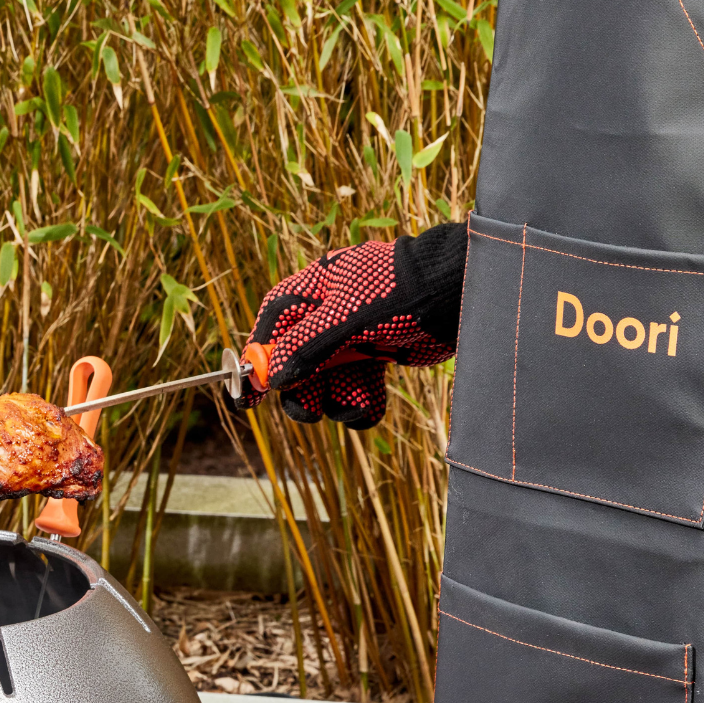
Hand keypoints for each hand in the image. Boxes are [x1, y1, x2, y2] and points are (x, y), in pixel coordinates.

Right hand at [239, 220, 464, 427]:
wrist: (455, 295)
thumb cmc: (397, 293)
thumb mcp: (346, 317)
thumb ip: (306, 346)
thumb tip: (271, 377)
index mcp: (312, 292)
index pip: (271, 328)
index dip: (258, 361)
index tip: (248, 395)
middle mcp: (326, 317)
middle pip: (295, 365)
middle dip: (303, 391)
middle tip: (309, 411)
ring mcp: (350, 340)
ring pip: (325, 384)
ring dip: (338, 400)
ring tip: (360, 398)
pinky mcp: (373, 358)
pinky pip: (353, 390)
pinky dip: (361, 404)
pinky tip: (373, 401)